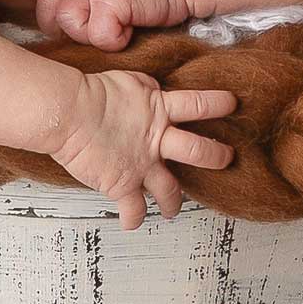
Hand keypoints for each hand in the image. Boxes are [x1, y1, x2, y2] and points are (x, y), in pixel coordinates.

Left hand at [36, 0, 185, 49]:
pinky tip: (132, 25)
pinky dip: (117, 41)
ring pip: (66, 23)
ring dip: (90, 34)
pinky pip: (98, 37)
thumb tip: (56, 22)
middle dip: (68, 28)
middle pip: (45, 9)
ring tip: (115, 24)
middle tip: (97, 28)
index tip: (84, 21)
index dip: (59, 15)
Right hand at [49, 70, 235, 229]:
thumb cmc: (91, 92)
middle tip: (226, 158)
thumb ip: (147, 88)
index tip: (233, 104)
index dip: (218, 104)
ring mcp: (143, 165)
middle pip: (199, 151)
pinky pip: (133, 211)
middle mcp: (157, 140)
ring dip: (176, 202)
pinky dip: (133, 219)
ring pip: (172, 191)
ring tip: (175, 209)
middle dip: (217, 156)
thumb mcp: (128, 80)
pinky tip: (132, 223)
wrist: (70, 111)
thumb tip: (156, 91)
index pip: (199, 105)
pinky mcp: (123, 185)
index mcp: (159, 110)